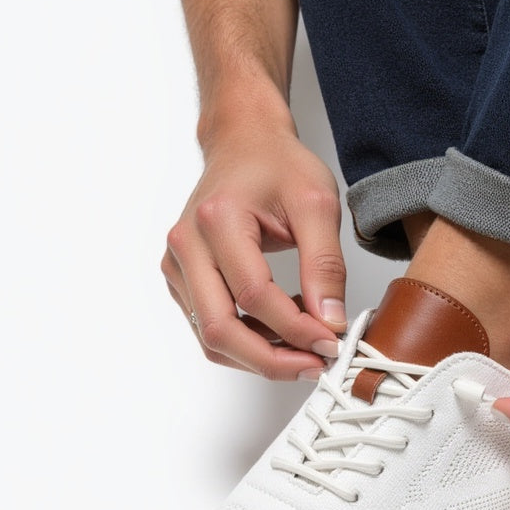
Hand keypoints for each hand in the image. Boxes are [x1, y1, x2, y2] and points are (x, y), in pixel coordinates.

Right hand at [162, 128, 346, 379]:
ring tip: (303, 352)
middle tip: (314, 365)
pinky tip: (280, 331)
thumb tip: (330, 322)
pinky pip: (209, 327)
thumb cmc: (276, 165)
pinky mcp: (181, 280)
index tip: (331, 342)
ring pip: (211, 338)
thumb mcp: (317, 205)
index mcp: (217, 220)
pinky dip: (246, 341)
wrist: (244, 143)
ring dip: (259, 356)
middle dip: (272, 359)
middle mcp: (187, 245)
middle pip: (220, 329)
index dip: (295, 329)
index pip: (254, 295)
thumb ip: (325, 265)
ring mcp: (178, 266)